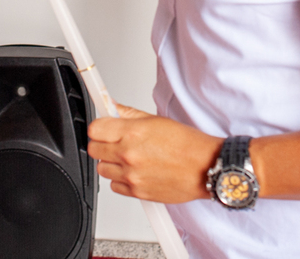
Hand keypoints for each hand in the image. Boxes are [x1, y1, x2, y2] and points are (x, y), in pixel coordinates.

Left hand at [87, 103, 220, 202]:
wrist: (205, 168)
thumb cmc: (186, 144)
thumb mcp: (156, 120)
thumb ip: (128, 114)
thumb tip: (112, 107)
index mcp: (132, 132)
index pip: (94, 129)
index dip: (99, 127)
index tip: (104, 128)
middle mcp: (128, 154)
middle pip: (94, 149)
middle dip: (103, 144)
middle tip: (115, 142)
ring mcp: (131, 175)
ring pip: (102, 169)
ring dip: (111, 163)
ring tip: (129, 158)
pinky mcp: (137, 192)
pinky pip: (114, 186)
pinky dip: (121, 180)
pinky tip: (134, 172)